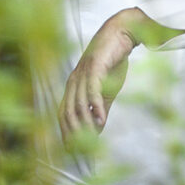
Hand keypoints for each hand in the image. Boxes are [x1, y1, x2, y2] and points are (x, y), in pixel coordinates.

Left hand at [58, 8, 141, 147]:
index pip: (63, 113)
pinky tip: (102, 119)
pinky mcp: (94, 66)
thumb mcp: (107, 89)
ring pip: (79, 103)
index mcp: (73, 85)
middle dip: (74, 132)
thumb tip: (97, 128)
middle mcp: (73, 80)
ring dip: (85, 123)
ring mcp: (83, 73)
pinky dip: (96, 106)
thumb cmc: (113, 60)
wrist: (121, 34)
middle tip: (83, 149)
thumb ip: (101, 107)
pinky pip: (92, 90)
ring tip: (92, 138)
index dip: (65, 132)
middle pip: (68, 111)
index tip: (73, 149)